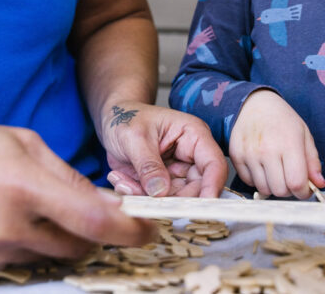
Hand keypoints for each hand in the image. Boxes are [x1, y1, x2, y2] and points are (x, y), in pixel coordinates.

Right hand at [0, 122, 155, 272]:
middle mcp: (10, 227)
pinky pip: (26, 259)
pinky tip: (10, 215)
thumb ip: (66, 175)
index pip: (94, 221)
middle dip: (96, 230)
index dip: (130, 229)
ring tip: (37, 203)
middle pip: (81, 246)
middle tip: (91, 207)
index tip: (149, 227)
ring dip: (62, 235)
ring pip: (54, 254)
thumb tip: (104, 202)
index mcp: (24, 186)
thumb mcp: (21, 141)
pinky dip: (33, 242)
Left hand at [101, 102, 227, 198]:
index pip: (213, 164)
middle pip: (196, 188)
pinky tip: (122, 179)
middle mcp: (190, 156)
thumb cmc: (127, 118)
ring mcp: (177, 172)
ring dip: (148, 197)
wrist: (111, 121)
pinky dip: (138, 195)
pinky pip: (156, 200)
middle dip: (172, 198)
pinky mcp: (162, 184)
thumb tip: (161, 192)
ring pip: (174, 198)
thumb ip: (148, 164)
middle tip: (147, 200)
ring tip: (125, 181)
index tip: (204, 207)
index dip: (212, 186)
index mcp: (193, 135)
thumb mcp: (135, 137)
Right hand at [229, 89, 323, 198]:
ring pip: (263, 189)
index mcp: (288, 144)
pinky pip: (248, 182)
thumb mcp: (304, 135)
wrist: (254, 104)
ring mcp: (249, 154)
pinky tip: (262, 167)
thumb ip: (313, 162)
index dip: (303, 192)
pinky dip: (257, 180)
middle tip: (289, 179)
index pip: (296, 183)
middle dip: (288, 190)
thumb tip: (319, 184)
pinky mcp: (236, 156)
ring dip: (272, 186)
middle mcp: (266, 150)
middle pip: (280, 190)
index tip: (304, 189)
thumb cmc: (282, 119)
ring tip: (275, 172)